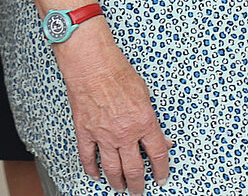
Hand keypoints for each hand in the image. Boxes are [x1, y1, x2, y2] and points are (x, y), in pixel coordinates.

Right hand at [52, 22, 169, 192]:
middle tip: (139, 190)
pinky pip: (88, 156)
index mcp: (144, 122)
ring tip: (119, 187)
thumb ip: (152, 119)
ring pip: (112, 169)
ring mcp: (104, 135)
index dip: (161, 170)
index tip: (161, 177)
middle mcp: (125, 133)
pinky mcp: (85, 131)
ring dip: (117, 182)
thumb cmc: (116, 71)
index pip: (157, 155)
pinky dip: (91, 168)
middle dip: (138, 184)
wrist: (90, 63)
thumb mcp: (144, 94)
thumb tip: (162, 138)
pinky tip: (95, 174)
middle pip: (134, 169)